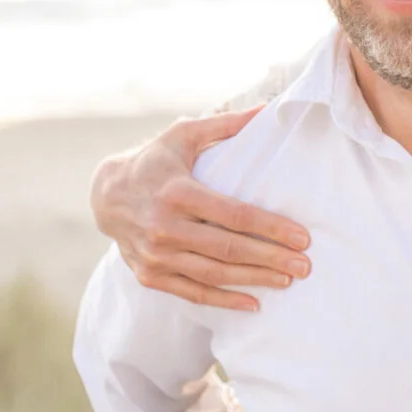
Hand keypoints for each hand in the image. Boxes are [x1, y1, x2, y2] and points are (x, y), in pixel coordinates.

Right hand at [90, 107, 311, 310]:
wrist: (106, 196)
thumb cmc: (155, 161)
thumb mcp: (184, 135)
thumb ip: (225, 124)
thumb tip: (267, 108)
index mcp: (178, 191)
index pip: (234, 215)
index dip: (271, 228)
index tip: (302, 237)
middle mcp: (165, 226)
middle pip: (228, 248)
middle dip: (271, 258)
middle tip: (305, 266)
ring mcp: (157, 255)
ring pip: (213, 274)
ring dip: (254, 280)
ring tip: (287, 281)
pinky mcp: (151, 275)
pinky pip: (193, 292)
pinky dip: (224, 300)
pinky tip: (253, 303)